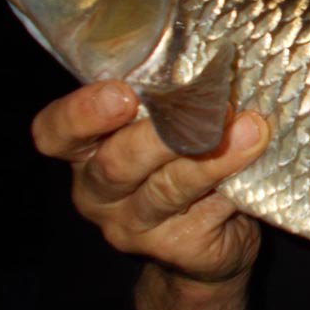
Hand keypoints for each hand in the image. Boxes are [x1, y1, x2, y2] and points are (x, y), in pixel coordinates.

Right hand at [32, 80, 270, 309]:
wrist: (212, 242)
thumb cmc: (184, 163)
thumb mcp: (167, 127)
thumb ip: (172, 99)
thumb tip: (216, 60)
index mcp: (86, 151)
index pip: (55, 133)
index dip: (81, 114)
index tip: (123, 93)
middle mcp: (99, 192)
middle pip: (117, 164)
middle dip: (161, 135)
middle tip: (205, 109)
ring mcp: (134, 227)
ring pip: (167, 190)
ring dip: (211, 157)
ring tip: (250, 130)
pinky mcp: (177, 248)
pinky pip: (206, 213)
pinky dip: (233, 184)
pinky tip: (255, 163)